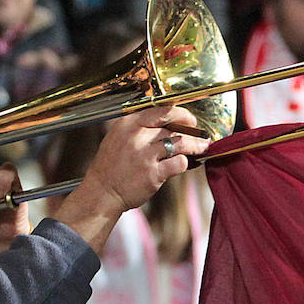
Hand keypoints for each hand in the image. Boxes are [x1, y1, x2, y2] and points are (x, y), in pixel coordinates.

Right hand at [83, 106, 211, 212]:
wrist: (102, 192)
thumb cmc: (111, 167)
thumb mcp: (118, 137)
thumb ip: (139, 128)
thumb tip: (168, 123)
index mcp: (128, 124)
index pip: (161, 111)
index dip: (180, 113)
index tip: (190, 119)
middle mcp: (136, 136)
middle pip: (173, 127)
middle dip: (191, 131)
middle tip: (200, 136)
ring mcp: (145, 155)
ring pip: (180, 143)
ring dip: (194, 145)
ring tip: (201, 147)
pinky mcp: (153, 173)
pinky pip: (179, 163)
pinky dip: (184, 163)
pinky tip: (182, 165)